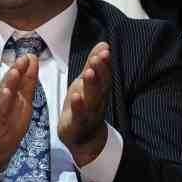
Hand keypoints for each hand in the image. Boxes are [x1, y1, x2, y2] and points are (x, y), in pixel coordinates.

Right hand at [0, 54, 37, 171]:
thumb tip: (32, 63)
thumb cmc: (10, 122)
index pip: (18, 77)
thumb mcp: (24, 100)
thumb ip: (28, 83)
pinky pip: (0, 109)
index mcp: (10, 91)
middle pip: (9, 81)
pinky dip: (3, 101)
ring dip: (8, 81)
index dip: (24, 67)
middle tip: (24, 59)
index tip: (31, 56)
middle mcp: (2, 97)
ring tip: (15, 71)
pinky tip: (7, 93)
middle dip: (16, 69)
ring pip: (3, 92)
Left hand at [59, 42, 112, 164]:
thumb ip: (93, 64)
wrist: (83, 138)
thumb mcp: (86, 82)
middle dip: (100, 70)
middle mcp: (97, 100)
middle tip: (99, 56)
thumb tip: (104, 44)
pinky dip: (78, 106)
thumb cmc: (84, 106)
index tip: (105, 49)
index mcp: (99, 89)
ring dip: (91, 85)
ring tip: (89, 72)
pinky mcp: (77, 123)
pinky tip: (76, 95)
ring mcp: (88, 112)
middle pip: (100, 84)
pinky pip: (79, 115)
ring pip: (92, 98)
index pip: (104, 74)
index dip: (104, 62)